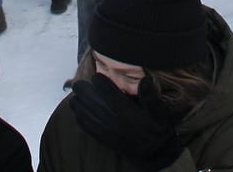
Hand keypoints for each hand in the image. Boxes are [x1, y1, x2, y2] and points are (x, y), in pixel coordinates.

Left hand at [69, 74, 183, 171]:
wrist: (155, 155)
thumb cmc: (158, 130)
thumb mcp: (159, 112)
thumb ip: (150, 96)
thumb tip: (144, 80)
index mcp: (127, 112)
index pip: (109, 94)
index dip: (101, 84)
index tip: (96, 77)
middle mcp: (115, 122)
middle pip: (95, 104)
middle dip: (85, 93)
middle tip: (77, 84)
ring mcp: (109, 132)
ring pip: (90, 117)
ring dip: (80, 107)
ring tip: (73, 98)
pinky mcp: (107, 140)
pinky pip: (91, 130)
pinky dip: (83, 122)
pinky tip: (78, 116)